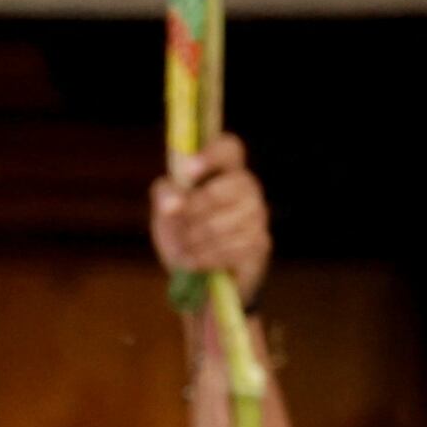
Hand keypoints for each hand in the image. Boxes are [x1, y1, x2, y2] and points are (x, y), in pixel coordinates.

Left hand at [152, 135, 270, 306]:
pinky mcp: (261, 244)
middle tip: (177, 219)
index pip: (230, 148)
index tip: (188, 172)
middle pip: (230, 187)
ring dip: (197, 237)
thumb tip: (172, 203)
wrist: (196, 277)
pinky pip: (232, 248)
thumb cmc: (183, 231)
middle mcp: (248, 187)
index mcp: (225, 168)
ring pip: (227, 222)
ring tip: (183, 246)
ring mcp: (258, 215)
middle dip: (198, 206)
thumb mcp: (165, 209)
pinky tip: (193, 261)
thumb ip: (165, 196)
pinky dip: (206, 257)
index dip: (212, 155)